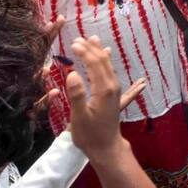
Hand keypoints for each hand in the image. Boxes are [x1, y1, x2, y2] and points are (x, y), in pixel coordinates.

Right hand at [66, 36, 125, 162]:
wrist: (106, 148)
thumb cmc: (90, 135)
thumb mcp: (79, 117)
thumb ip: (77, 95)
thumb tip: (72, 73)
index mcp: (104, 89)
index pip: (94, 63)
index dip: (84, 52)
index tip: (73, 44)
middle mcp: (112, 87)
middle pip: (102, 61)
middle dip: (91, 48)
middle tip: (79, 39)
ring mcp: (115, 91)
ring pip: (108, 66)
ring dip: (99, 52)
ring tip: (93, 40)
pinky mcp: (114, 96)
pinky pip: (112, 73)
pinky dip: (108, 62)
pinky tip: (112, 57)